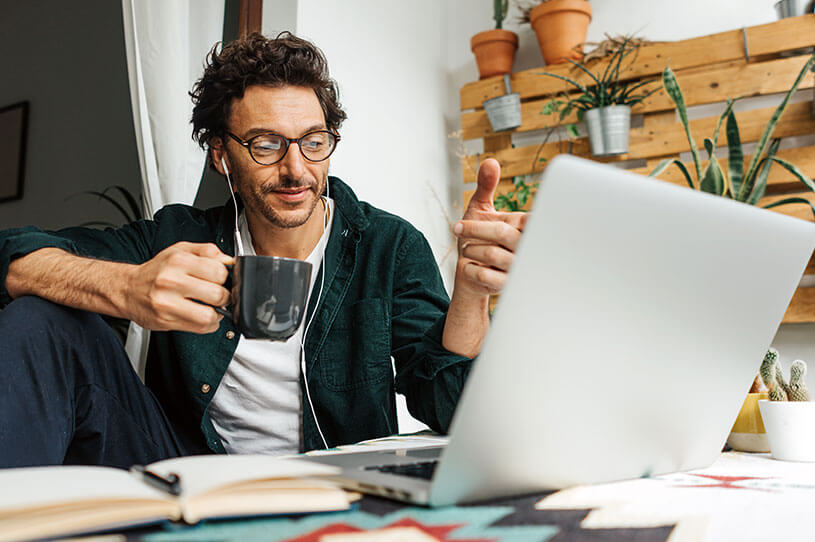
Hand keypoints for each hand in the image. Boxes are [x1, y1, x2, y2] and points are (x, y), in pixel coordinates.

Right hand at [125, 242, 233, 333]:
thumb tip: (229, 260)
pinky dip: (208, 324)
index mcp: (178, 261)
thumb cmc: (156, 270)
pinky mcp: (166, 320)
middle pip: (217, 294)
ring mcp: (167, 303)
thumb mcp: (180, 250)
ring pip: (209, 315)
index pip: (219, 271)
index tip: (221, 279)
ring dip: (217, 314)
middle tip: (219, 295)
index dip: (225, 277)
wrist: (128, 289)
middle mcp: (171, 281)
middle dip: (224, 296)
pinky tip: (202, 315)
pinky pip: (199, 328)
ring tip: (212, 307)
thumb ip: (206, 251)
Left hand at [453, 158, 527, 297]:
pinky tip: (471, 267)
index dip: (494, 218)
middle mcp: (527, 248)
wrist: (473, 275)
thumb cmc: (481, 239)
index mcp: (526, 228)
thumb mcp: (481, 209)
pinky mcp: (506, 286)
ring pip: (490, 254)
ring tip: (467, 249)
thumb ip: (486, 186)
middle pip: (501, 232)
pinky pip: (483, 274)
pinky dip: (469, 268)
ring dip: (469, 249)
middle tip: (457, 229)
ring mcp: (518, 268)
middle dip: (473, 229)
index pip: (525, 218)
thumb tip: (490, 161)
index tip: (474, 220)